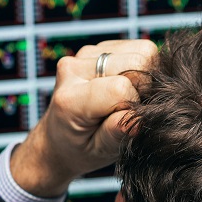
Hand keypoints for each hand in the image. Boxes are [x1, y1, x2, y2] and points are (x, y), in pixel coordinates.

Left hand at [10, 39, 156, 196]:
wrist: (58, 138)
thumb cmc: (80, 149)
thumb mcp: (99, 152)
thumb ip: (116, 134)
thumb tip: (139, 120)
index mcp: (71, 99)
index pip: (121, 88)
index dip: (135, 106)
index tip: (127, 121)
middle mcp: (74, 69)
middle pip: (137, 61)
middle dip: (143, 87)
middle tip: (129, 108)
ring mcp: (84, 54)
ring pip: (141, 51)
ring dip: (142, 75)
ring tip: (125, 98)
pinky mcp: (96, 49)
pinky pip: (136, 48)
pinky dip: (138, 68)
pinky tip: (123, 85)